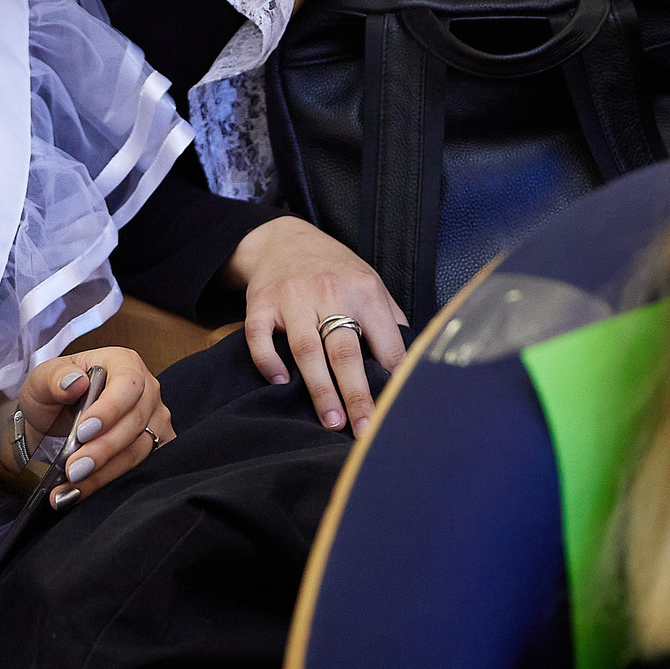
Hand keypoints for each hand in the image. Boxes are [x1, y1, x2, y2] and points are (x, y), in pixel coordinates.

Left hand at [14, 349, 169, 508]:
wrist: (53, 424)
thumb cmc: (53, 395)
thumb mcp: (42, 380)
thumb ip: (54, 378)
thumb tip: (74, 382)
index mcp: (123, 363)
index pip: (128, 384)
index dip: (110, 409)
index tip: (83, 431)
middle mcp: (147, 391)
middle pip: (135, 422)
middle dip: (103, 450)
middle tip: (73, 469)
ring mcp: (155, 421)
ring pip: (139, 451)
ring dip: (103, 473)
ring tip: (70, 487)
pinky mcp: (154, 449)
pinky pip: (140, 471)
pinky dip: (108, 485)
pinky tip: (79, 494)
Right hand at [224, 216, 405, 435]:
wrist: (284, 240)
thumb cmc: (334, 269)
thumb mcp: (370, 282)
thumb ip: (388, 320)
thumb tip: (409, 363)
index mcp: (363, 290)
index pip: (386, 342)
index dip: (394, 376)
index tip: (396, 408)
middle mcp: (328, 292)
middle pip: (345, 351)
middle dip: (357, 394)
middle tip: (364, 428)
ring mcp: (292, 298)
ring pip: (307, 349)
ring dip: (320, 389)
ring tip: (331, 421)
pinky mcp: (261, 303)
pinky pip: (260, 337)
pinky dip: (269, 362)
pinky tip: (280, 383)